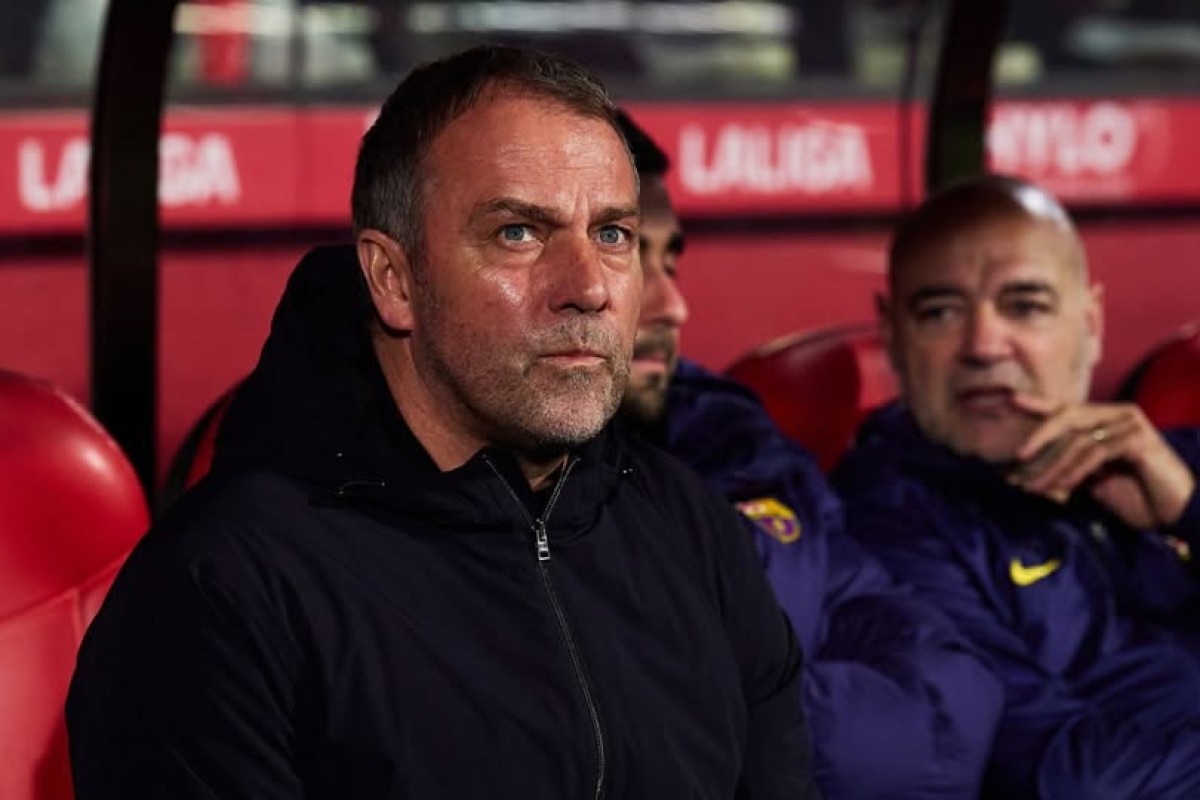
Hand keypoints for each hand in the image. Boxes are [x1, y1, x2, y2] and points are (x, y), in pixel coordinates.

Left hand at [1009, 393, 1195, 528]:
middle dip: (1039, 436)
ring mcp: (1130, 425)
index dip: (1039, 403)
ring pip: (1079, 439)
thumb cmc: (1135, 497)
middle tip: (1018, 456)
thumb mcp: (1093, 480)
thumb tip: (1026, 471)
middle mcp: (1118, 415)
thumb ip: (1068, 468)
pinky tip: (1064, 487)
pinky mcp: (1140, 440)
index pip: (1067, 409)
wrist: (1175, 513)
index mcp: (1106, 420)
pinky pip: (1097, 452)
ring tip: (1034, 487)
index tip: (1012, 398)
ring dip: (1053, 466)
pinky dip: (1076, 471)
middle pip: (1068, 416)